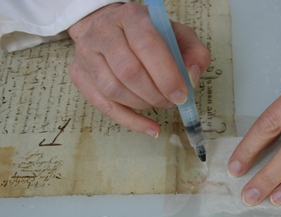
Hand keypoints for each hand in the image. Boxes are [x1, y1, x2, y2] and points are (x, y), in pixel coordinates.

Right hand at [68, 3, 209, 136]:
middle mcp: (104, 31)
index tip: (181, 94)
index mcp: (131, 17)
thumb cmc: (149, 35)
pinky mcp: (79, 74)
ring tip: (159, 103)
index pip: (147, 45)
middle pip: (128, 71)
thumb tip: (191, 78)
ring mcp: (87, 53)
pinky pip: (104, 106)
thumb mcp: (178, 35)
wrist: (110, 27)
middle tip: (171, 101)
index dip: (166, 74)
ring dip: (143, 105)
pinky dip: (130, 121)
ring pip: (113, 90)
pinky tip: (150, 127)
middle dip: (155, 94)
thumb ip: (194, 54)